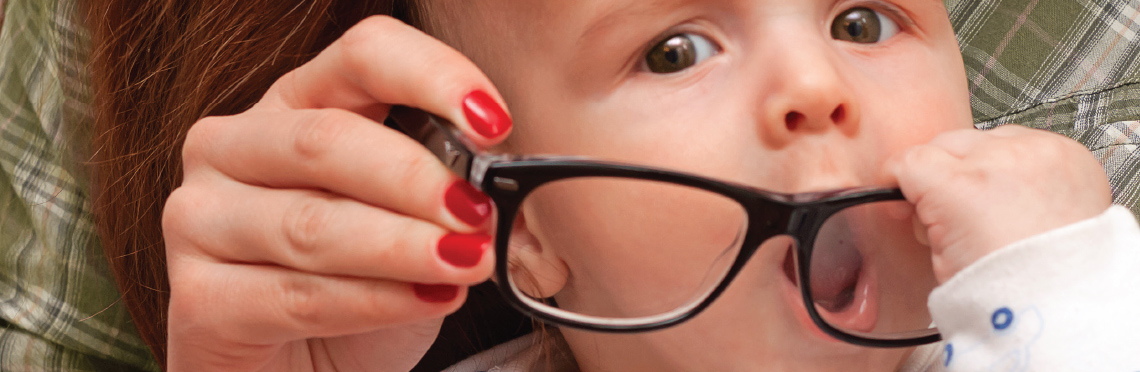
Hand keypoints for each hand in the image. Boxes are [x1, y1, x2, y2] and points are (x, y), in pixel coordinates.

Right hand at [162, 16, 510, 371]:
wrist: (303, 370)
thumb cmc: (360, 285)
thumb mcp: (409, 223)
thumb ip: (442, 192)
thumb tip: (495, 193)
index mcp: (296, 103)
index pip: (362, 56)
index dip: (433, 79)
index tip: (493, 123)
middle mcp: (234, 146)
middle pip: (328, 140)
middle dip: (415, 179)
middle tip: (478, 213)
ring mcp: (201, 218)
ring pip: (312, 225)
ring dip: (402, 246)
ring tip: (467, 262)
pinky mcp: (196, 297)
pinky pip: (297, 296)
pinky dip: (374, 301)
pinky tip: (428, 300)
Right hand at [886, 125, 1111, 282]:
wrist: (1068, 298)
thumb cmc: (1011, 288)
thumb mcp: (941, 256)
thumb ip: (924, 214)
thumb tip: (920, 198)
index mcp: (960, 187)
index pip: (909, 159)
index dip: (898, 180)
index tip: (902, 193)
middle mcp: (1001, 159)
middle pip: (947, 143)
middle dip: (942, 172)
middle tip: (953, 208)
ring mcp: (1038, 152)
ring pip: (987, 138)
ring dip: (983, 164)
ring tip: (996, 203)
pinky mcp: (1068, 153)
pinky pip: (1029, 144)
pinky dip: (1021, 166)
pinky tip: (1024, 196)